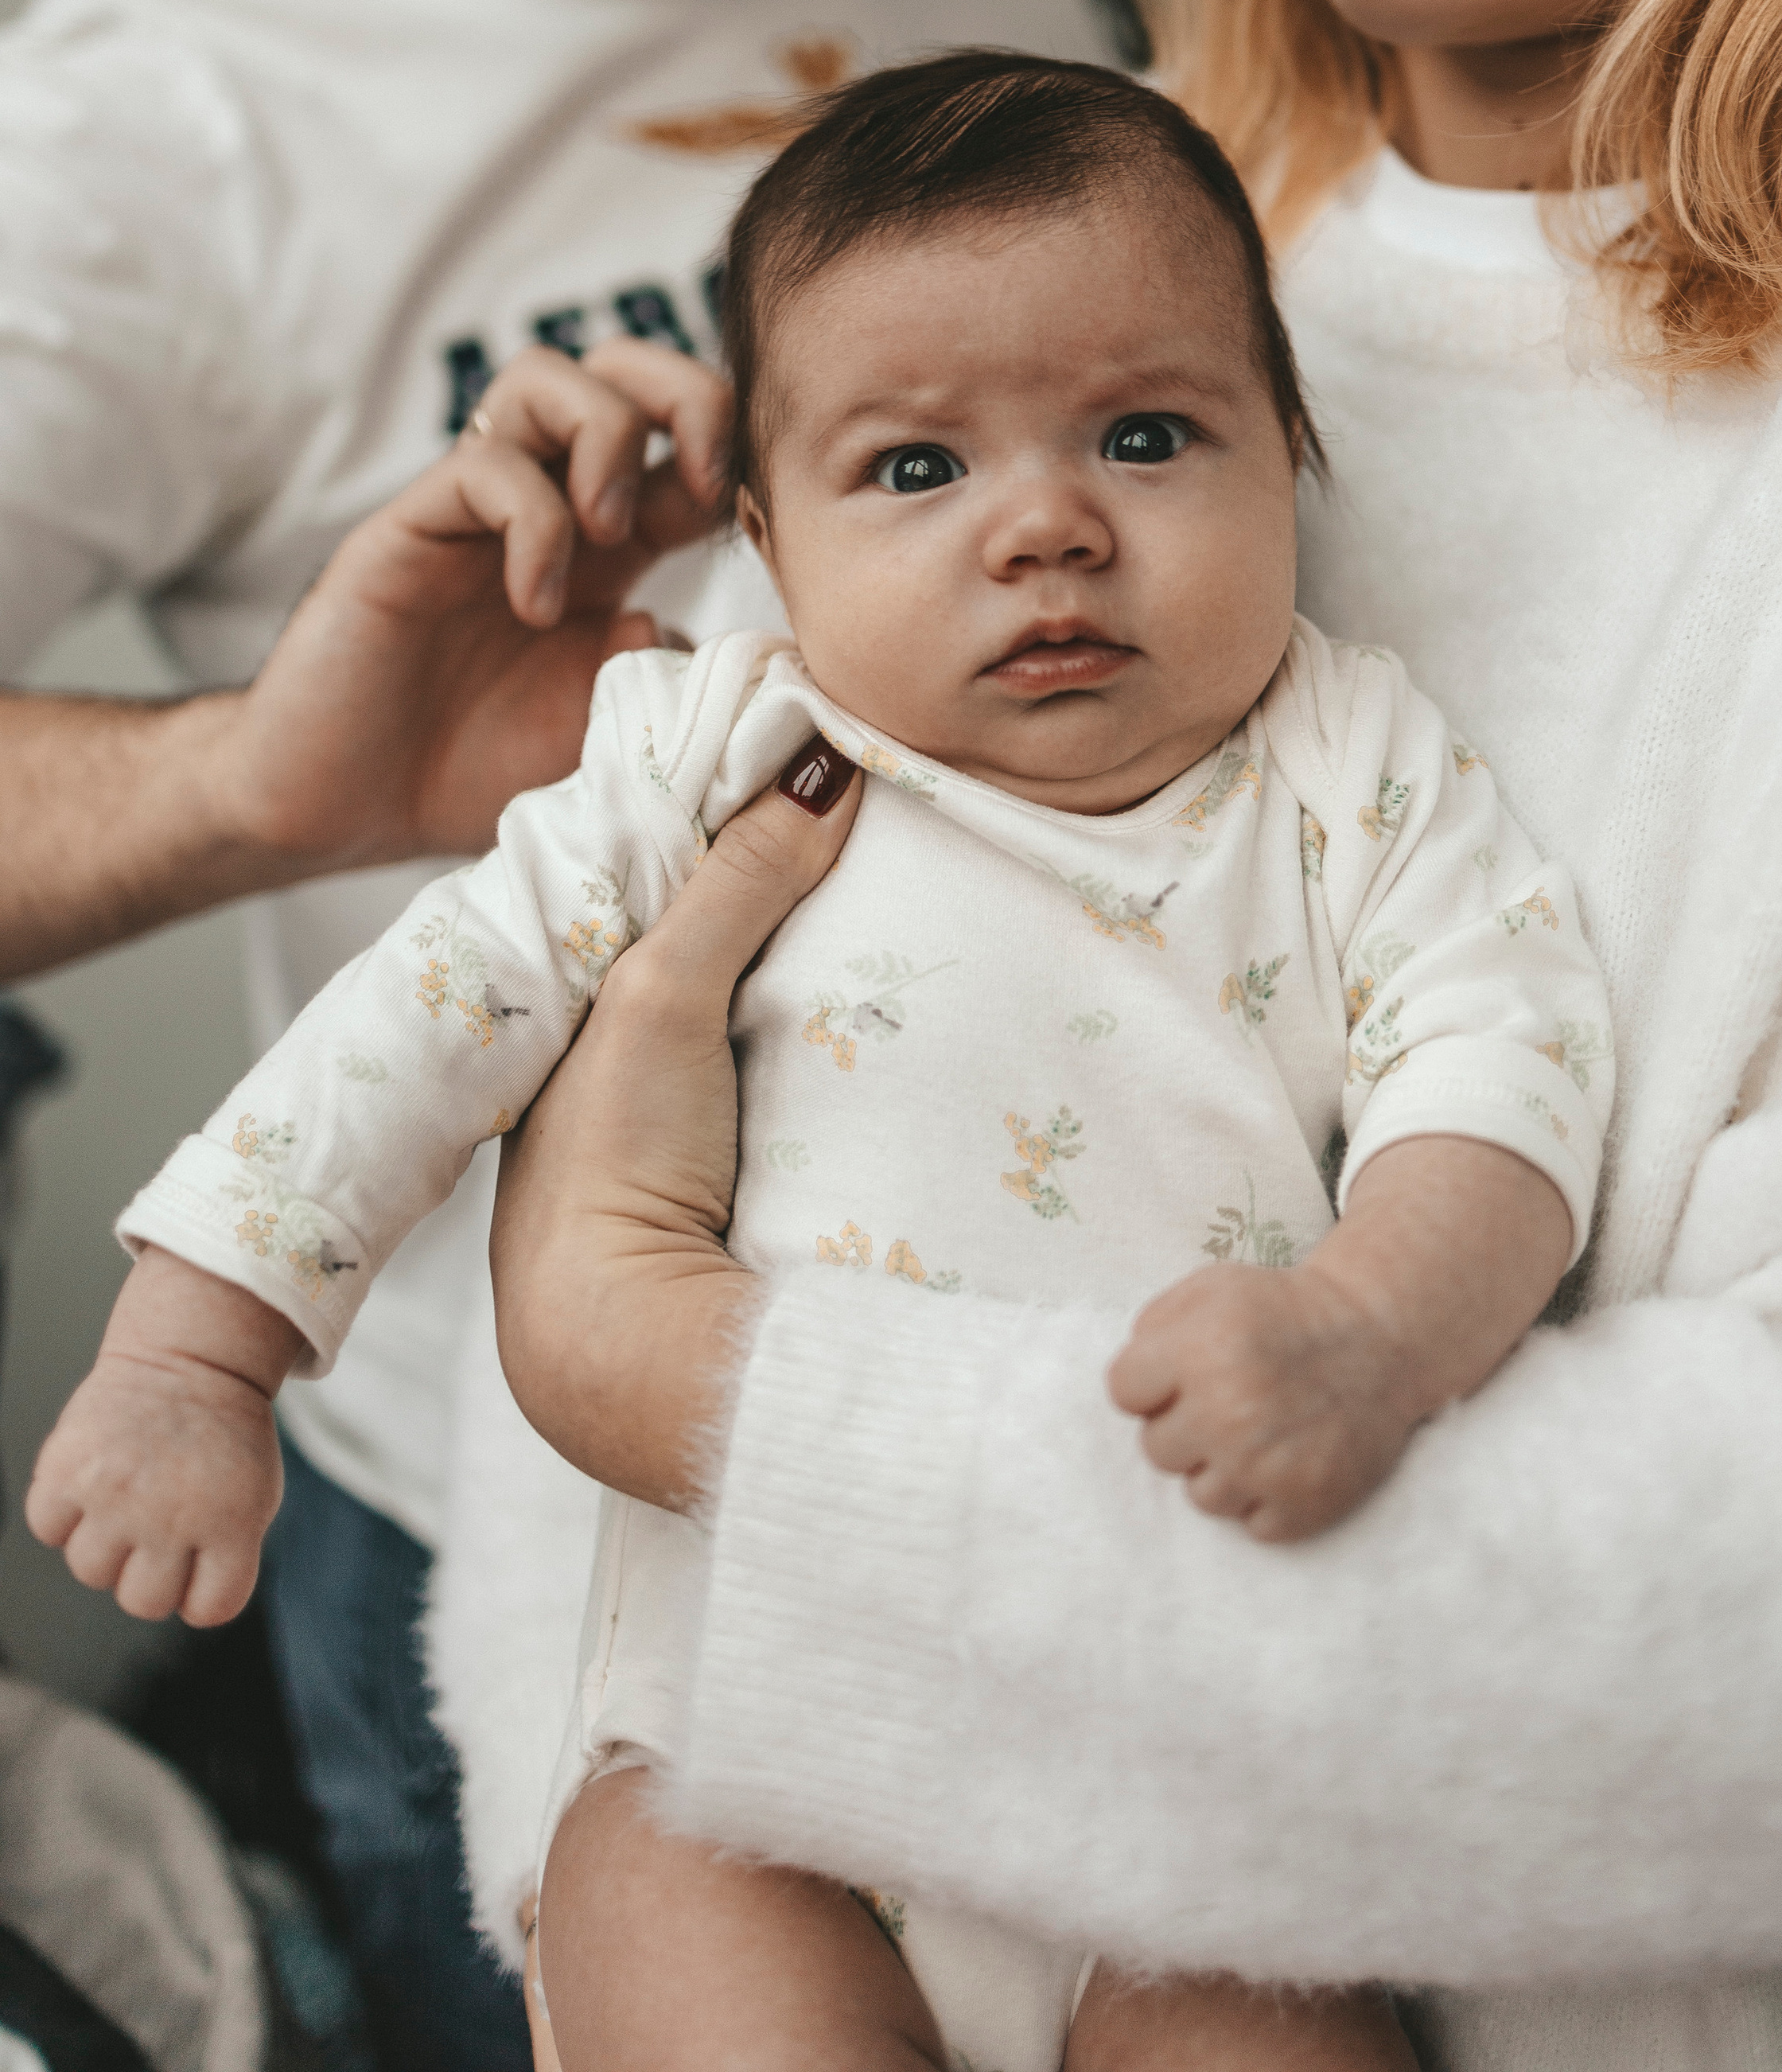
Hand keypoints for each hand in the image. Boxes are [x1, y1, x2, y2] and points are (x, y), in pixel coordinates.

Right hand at [25, 1248, 302, 1623]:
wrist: (193, 1354)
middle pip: (143, 1602)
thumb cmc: (222, 1432)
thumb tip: (182, 1605)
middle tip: (161, 1520)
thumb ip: (227, 1558)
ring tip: (129, 1492)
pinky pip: (48, 1528)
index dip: (202, 1590)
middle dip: (149, 1569)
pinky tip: (94, 1475)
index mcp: (233, 1522)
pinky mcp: (67, 1470)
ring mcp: (115, 1494)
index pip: (210, 1610)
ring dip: (106, 1540)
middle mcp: (172, 1515)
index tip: (202, 1555)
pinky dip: (64, 1509)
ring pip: (90, 1571)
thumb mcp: (256, 1495)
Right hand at [222, 338, 730, 869]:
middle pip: (621, 363)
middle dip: (686, 394)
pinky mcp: (409, 527)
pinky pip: (485, 464)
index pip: (686, 437)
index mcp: (606, 542)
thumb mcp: (609, 731)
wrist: (345, 811)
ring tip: (612, 538)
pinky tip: (537, 605)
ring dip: (608, 441)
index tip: (751, 522)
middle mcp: (542, 501)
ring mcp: (472, 507)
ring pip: (547, 377)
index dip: (736, 451)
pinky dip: (536, 523)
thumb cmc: (473, 770)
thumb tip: (719, 630)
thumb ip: (671, 678)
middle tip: (699, 487)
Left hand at [492, 736, 861, 1508]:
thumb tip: (821, 761)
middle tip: (873, 789)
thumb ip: (735, 881)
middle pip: (718, 919)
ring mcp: (686, 1097)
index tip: (811, 738)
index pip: (662, 862)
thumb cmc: (611, 1163)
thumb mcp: (662, 993)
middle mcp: (623, 1036)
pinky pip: (797, 1049)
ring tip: (903, 860)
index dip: (731, 802)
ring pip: (762, 985)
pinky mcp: (746, 1149)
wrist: (627, 1344)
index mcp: (578, 992)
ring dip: (819, 942)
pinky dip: (836, 1011)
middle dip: (783, 863)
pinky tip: (893, 978)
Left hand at [1109, 1136, 1573, 1542]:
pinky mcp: (1302, 1506)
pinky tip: (1287, 1456)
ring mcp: (1266, 1466)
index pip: (1122, 1392)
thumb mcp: (1212, 1287)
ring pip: (1199, 1496)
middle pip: (1155, 1449)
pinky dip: (1265, 1497)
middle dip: (1185, 1424)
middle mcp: (1229, 1412)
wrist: (1378, 1338)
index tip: (1183, 1370)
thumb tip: (1126, 1387)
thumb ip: (1152, 1326)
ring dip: (1222, 1467)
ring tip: (1260, 1428)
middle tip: (1230, 1397)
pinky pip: (1249, 1524)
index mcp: (1200, 1350)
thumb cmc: (1285, 1312)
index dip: (1150, 1380)